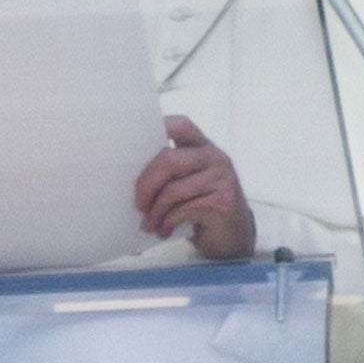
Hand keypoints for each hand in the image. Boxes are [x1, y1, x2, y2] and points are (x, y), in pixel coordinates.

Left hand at [135, 115, 255, 259]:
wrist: (234, 236)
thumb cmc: (204, 206)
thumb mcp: (189, 182)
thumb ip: (169, 171)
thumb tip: (129, 174)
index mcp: (203, 147)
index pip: (180, 126)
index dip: (157, 129)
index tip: (132, 144)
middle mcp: (215, 158)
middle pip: (168, 160)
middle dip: (146, 184)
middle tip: (138, 204)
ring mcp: (222, 179)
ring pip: (173, 190)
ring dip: (154, 211)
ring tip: (149, 224)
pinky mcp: (222, 203)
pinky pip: (182, 210)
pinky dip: (166, 223)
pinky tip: (164, 230)